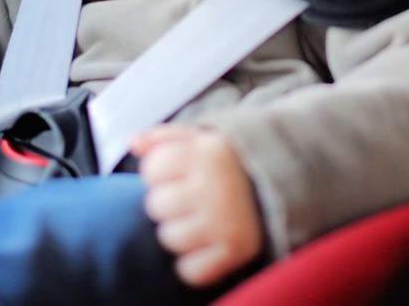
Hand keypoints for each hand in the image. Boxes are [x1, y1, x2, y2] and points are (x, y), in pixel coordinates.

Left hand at [130, 124, 263, 287]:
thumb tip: (133, 142)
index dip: (160, 172)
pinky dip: (195, 263)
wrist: (275, 189)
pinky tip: (207, 243)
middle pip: (156, 205)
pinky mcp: (234, 250)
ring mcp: (225, 220)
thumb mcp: (199, 140)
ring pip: (169, 238)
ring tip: (200, 220)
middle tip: (191, 198)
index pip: (152, 169)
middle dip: (168, 203)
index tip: (179, 174)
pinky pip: (190, 270)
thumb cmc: (224, 165)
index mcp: (207, 153)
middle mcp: (216, 185)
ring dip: (179, 232)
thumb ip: (163, 137)